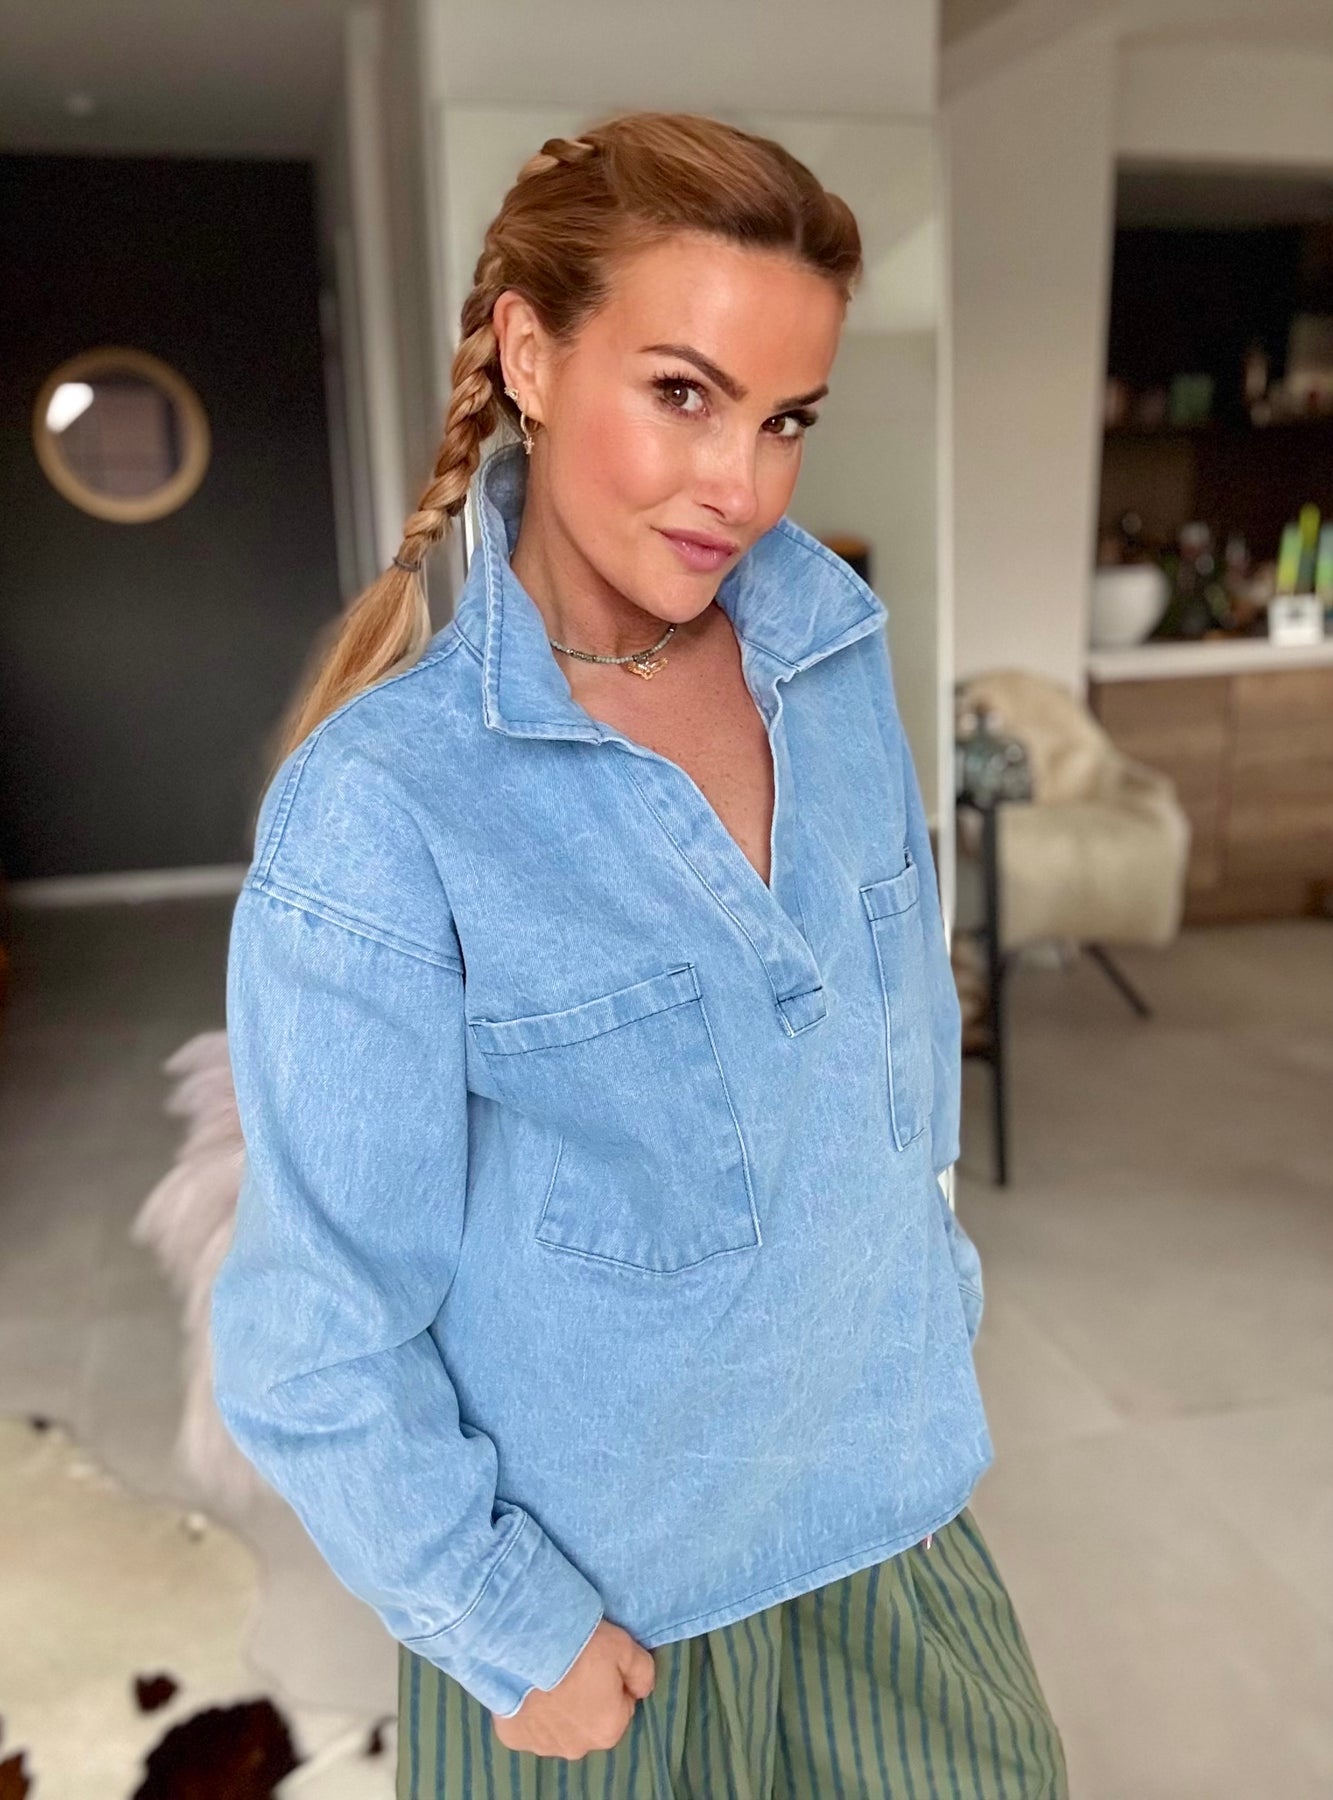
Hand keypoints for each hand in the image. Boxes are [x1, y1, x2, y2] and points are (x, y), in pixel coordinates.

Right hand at [491, 1620, 656, 1758]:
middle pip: (589, 1720)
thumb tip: (640, 1689)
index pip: (621, 1705)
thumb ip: (642, 1672)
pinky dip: (530, 1709)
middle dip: (585, 1698)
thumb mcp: (626, 1647)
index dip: (612, 1680)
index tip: (598, 1661)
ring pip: (559, 1726)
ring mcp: (543, 1745)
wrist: (526, 1642)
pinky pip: (529, 1725)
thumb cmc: (580, 1645)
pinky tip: (528, 1684)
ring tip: (549, 1672)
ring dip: (557, 1706)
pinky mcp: (514, 1737)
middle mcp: (577, 1747)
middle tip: (574, 1666)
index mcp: (609, 1729)